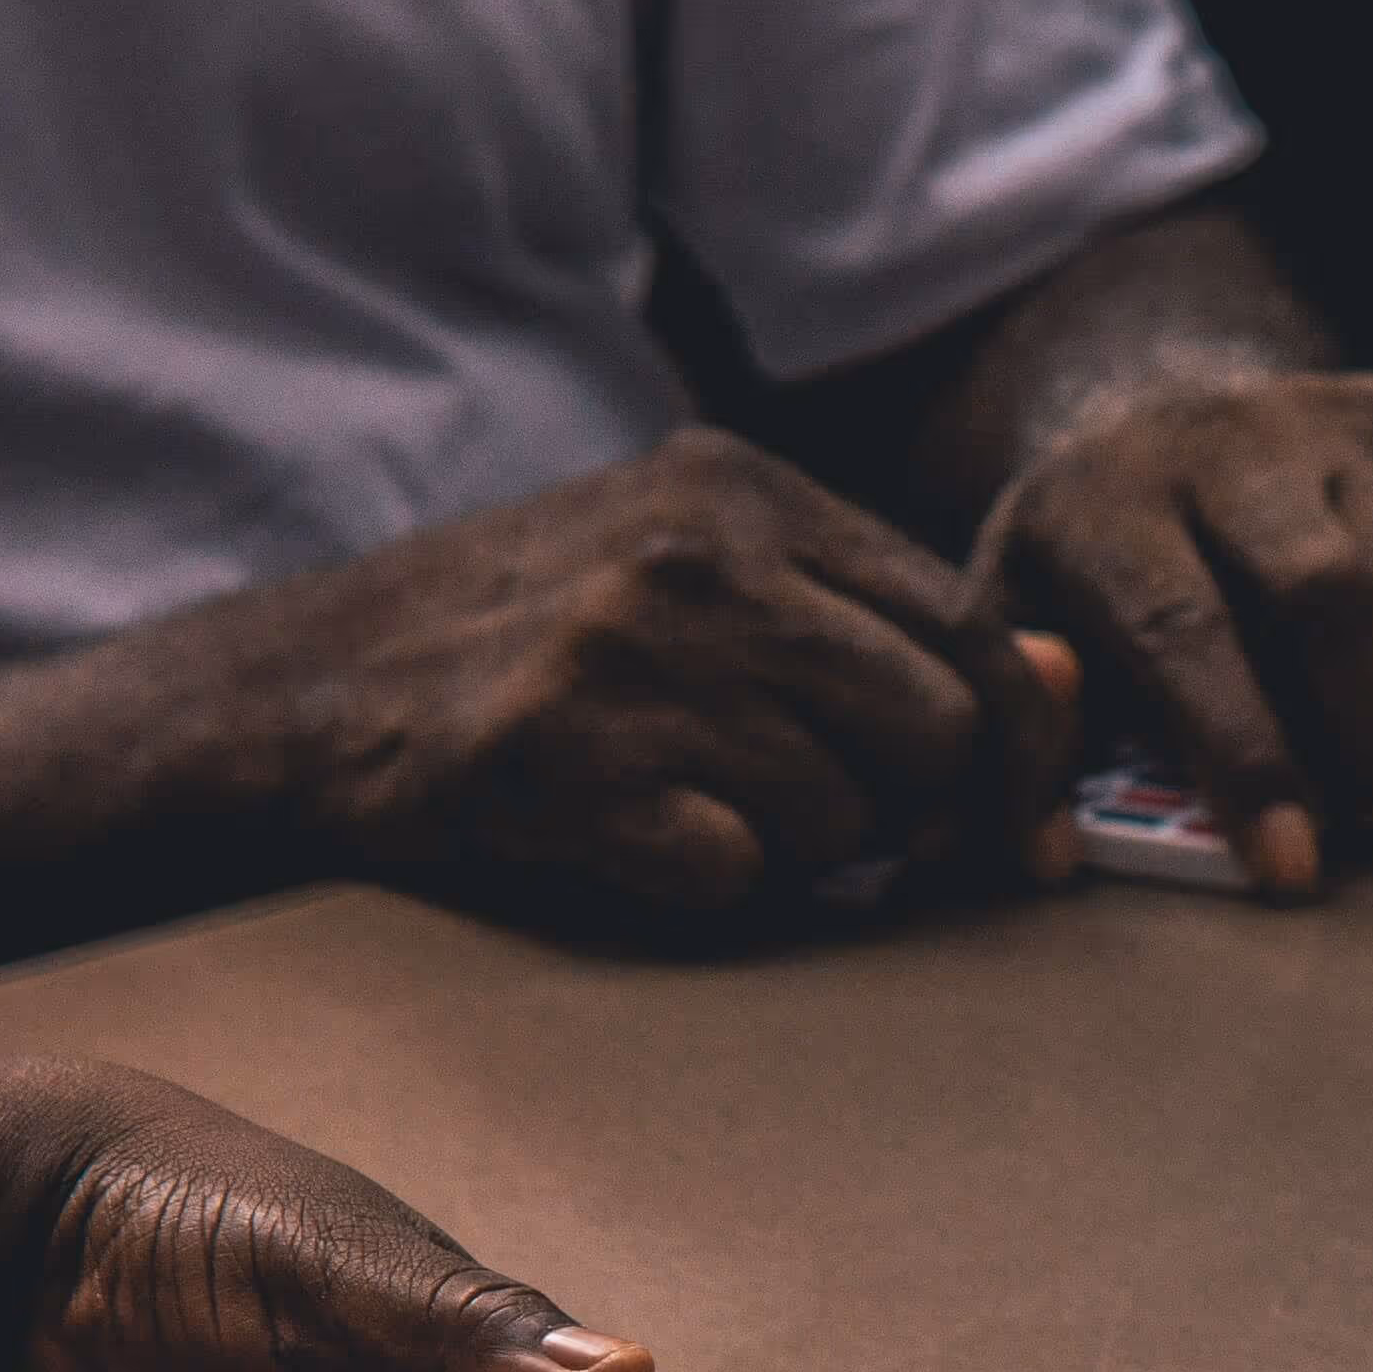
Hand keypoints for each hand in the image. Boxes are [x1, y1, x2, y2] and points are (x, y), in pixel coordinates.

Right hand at [223, 429, 1082, 921]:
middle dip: (914, 808)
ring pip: (846, 814)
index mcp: (743, 490)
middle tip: (846, 828)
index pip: (969, 624)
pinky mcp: (563, 768)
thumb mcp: (700, 572)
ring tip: (704, 806)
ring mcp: (625, 660)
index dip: (1025, 743)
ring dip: (804, 849)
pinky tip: (642, 837)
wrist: (306, 684)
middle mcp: (695, 559)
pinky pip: (738, 874)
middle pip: (935, 729)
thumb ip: (875, 613)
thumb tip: (1066, 676)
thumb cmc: (534, 636)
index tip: (1033, 830)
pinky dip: (710, 880)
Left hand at [982, 371, 1372, 898]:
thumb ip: (1027, 745)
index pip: (1185, 633)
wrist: (1161, 425)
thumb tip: (1051, 852)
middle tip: (1369, 815)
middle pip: (1329, 595)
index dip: (1249, 761)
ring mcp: (1334, 425)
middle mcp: (1223, 440)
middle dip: (1366, 738)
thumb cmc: (1093, 582)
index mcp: (1103, 505)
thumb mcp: (1020, 642)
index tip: (1295, 867)